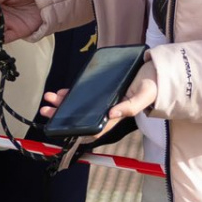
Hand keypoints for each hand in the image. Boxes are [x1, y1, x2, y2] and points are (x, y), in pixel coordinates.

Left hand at [36, 62, 157, 141]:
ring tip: (48, 98)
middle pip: (81, 117)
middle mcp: (108, 110)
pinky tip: (60, 92)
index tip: (62, 129)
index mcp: (117, 115)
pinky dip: (70, 94)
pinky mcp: (101, 89)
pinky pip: (83, 94)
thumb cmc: (152, 85)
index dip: (78, 131)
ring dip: (62, 104)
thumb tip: (111, 113)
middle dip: (62, 115)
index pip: (95, 128)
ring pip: (78, 106)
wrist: (156, 70)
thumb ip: (130, 106)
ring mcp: (103, 100)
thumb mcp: (144, 94)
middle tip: (46, 110)